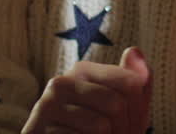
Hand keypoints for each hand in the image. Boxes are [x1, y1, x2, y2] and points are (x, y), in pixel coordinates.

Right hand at [22, 47, 151, 133]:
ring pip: (101, 126)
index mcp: (82, 70)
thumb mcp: (129, 108)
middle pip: (117, 105)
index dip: (139, 110)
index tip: (131, 122)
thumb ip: (138, 81)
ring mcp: (46, 106)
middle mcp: (61, 83)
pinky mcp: (37, 129)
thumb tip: (134, 49)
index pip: (132, 83)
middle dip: (123, 129)